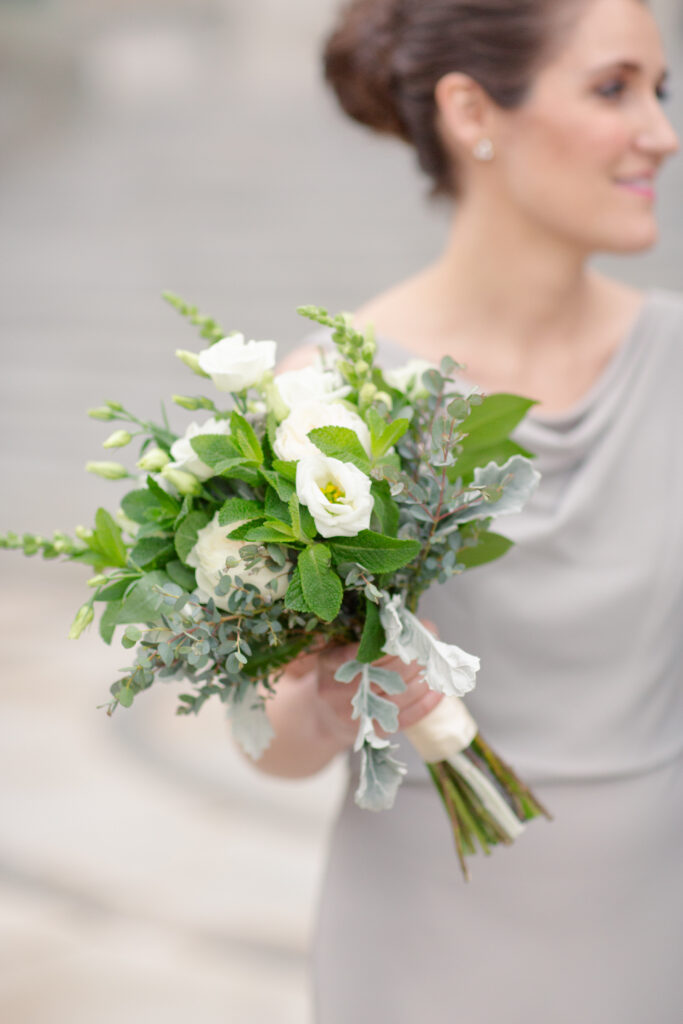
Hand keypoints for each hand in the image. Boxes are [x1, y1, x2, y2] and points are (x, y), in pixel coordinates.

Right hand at [313, 623, 442, 748]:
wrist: (325, 718)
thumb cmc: (339, 675)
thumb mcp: (337, 651)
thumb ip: (362, 636)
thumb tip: (407, 621)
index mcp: (329, 663)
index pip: (363, 651)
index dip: (391, 641)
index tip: (413, 630)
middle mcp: (337, 691)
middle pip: (386, 671)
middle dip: (413, 656)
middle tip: (432, 644)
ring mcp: (356, 714)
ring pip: (400, 694)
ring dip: (424, 678)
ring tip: (437, 665)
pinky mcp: (373, 732)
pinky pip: (407, 717)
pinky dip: (426, 703)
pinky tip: (438, 691)